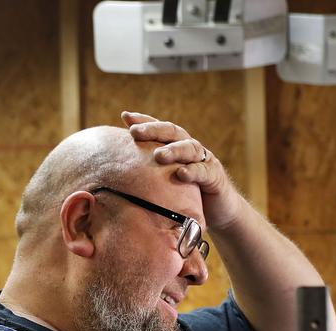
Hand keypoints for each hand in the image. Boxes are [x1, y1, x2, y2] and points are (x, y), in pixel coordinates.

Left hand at [122, 110, 244, 229]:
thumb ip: (148, 175)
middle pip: (172, 132)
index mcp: (176, 146)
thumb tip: (117, 176)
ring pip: (189, 148)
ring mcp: (204, 160)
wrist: (218, 209)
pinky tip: (181, 174)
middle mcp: (190, 148)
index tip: (125, 116)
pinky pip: (203, 171)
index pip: (160, 129)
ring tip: (158, 155)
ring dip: (173, 150)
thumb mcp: (165, 182)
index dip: (144, 121)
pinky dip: (193, 171)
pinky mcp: (215, 176)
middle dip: (153, 130)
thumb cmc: (186, 195)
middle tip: (135, 132)